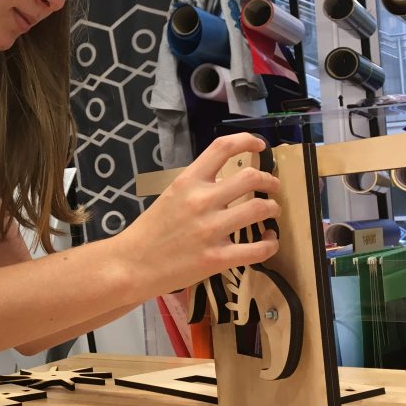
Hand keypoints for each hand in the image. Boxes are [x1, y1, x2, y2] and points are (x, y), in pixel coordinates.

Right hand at [115, 133, 280, 298]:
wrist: (132, 265)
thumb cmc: (151, 230)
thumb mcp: (171, 197)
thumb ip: (198, 186)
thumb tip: (227, 182)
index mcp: (187, 182)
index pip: (222, 148)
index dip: (247, 141)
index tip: (260, 146)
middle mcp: (201, 201)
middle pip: (251, 177)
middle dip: (270, 181)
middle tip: (273, 187)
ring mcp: (211, 230)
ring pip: (260, 210)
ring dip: (273, 208)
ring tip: (272, 211)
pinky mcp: (218, 258)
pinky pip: (258, 249)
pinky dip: (271, 243)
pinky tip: (269, 240)